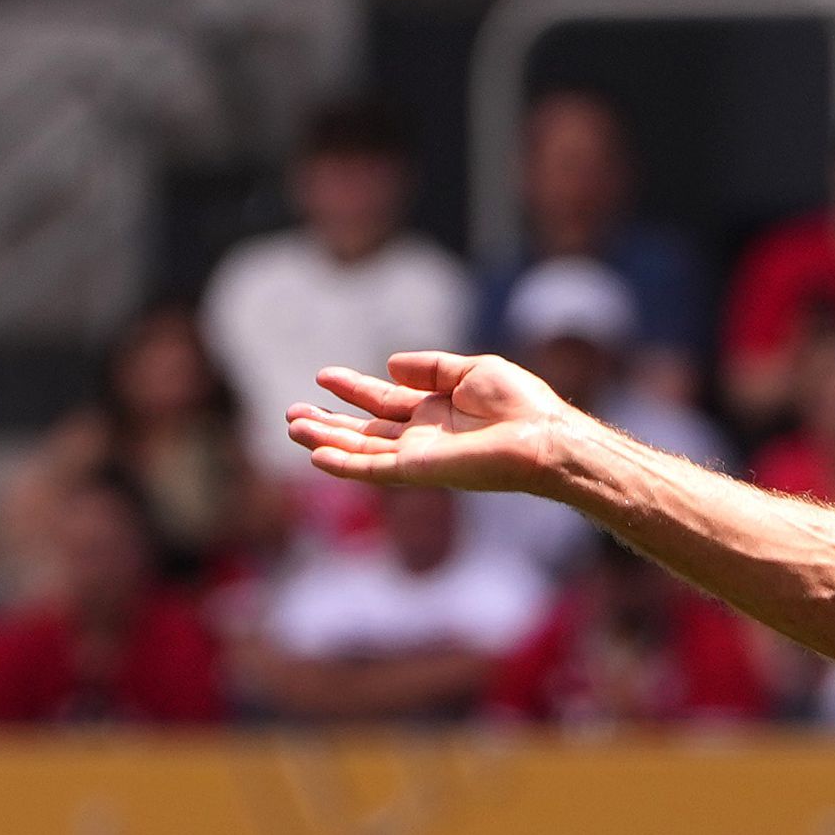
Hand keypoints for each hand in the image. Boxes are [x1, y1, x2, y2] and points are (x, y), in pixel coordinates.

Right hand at [288, 352, 582, 495]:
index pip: (384, 400)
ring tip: (293, 428)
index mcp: (436, 410)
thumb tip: (390, 363)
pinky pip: (374, 470)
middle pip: (365, 430)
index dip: (353, 389)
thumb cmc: (521, 403)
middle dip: (329, 421)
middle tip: (292, 412)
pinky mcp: (421, 471)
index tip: (323, 376)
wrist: (543, 436)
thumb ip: (431, 368)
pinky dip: (345, 465)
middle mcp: (424, 436)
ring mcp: (420, 456)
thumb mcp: (473, 370)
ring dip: (327, 440)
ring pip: (362, 450)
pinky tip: (317, 456)